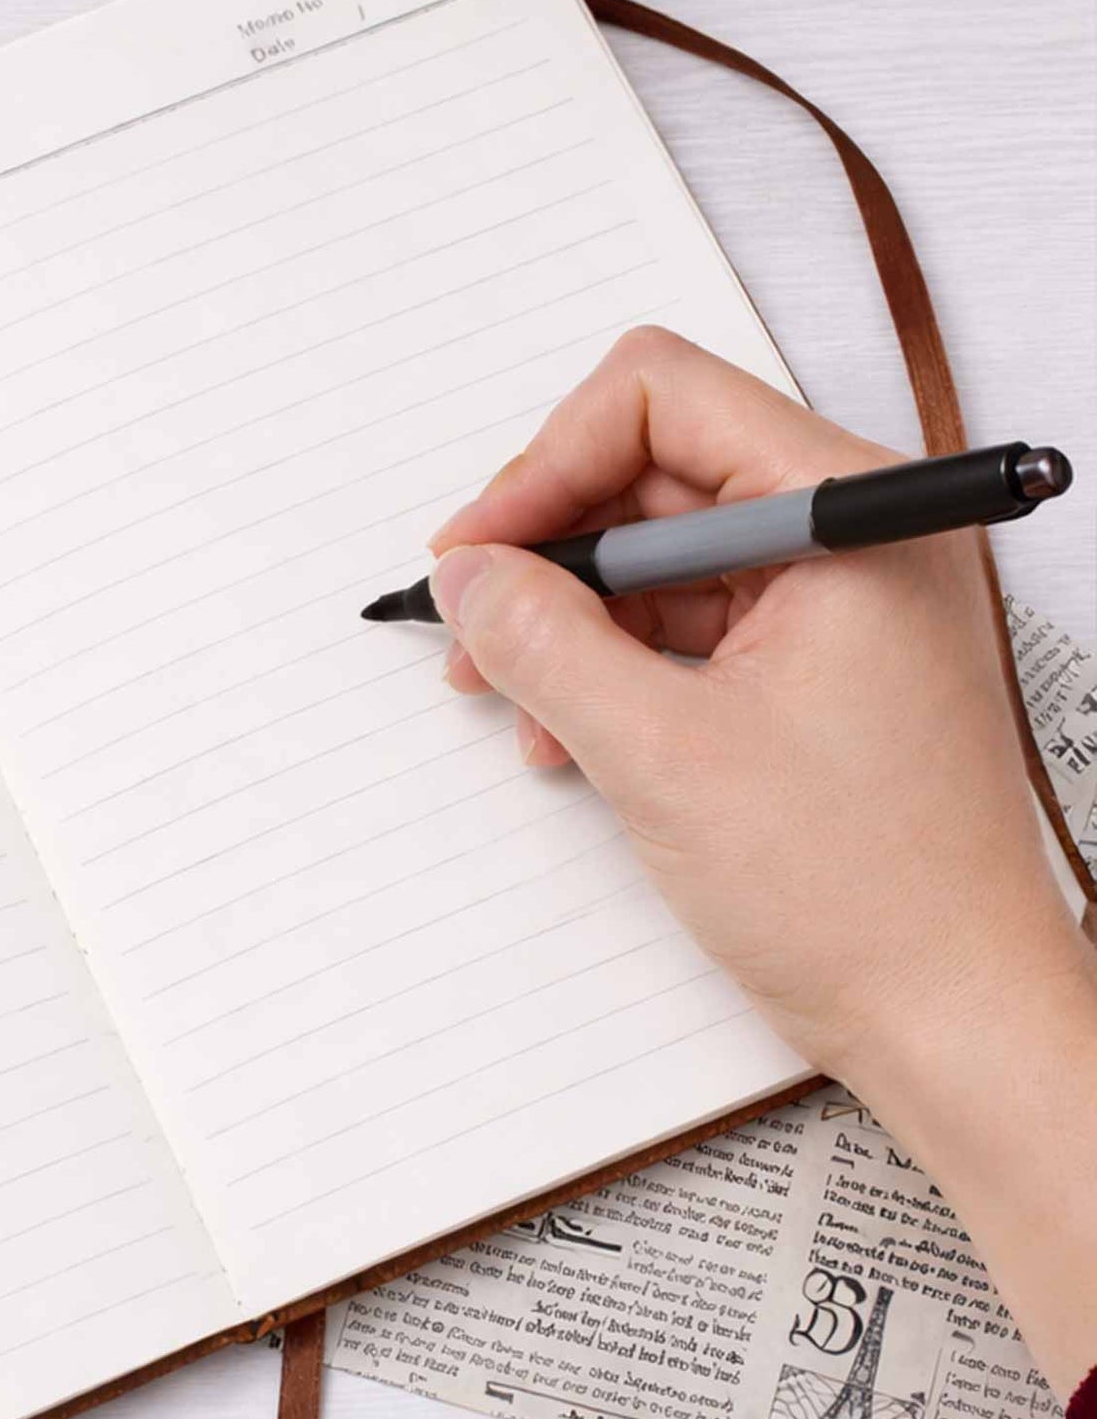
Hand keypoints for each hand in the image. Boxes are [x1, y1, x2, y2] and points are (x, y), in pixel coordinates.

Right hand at [431, 327, 1096, 1392]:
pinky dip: (612, 666)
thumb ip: (545, 642)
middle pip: (653, 472)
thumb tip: (468, 573)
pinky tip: (569, 732)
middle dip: (548, 548)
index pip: (662, 401)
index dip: (546, 465)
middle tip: (474, 625)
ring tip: (515, 698)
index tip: (477, 552)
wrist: (951, 1018)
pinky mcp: (811, 666)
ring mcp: (834, 603)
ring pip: (657, 555)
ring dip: (570, 617)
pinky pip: (684, 624)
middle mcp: (852, 537)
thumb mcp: (661, 753)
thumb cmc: (859, 893)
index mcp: (851, 516)